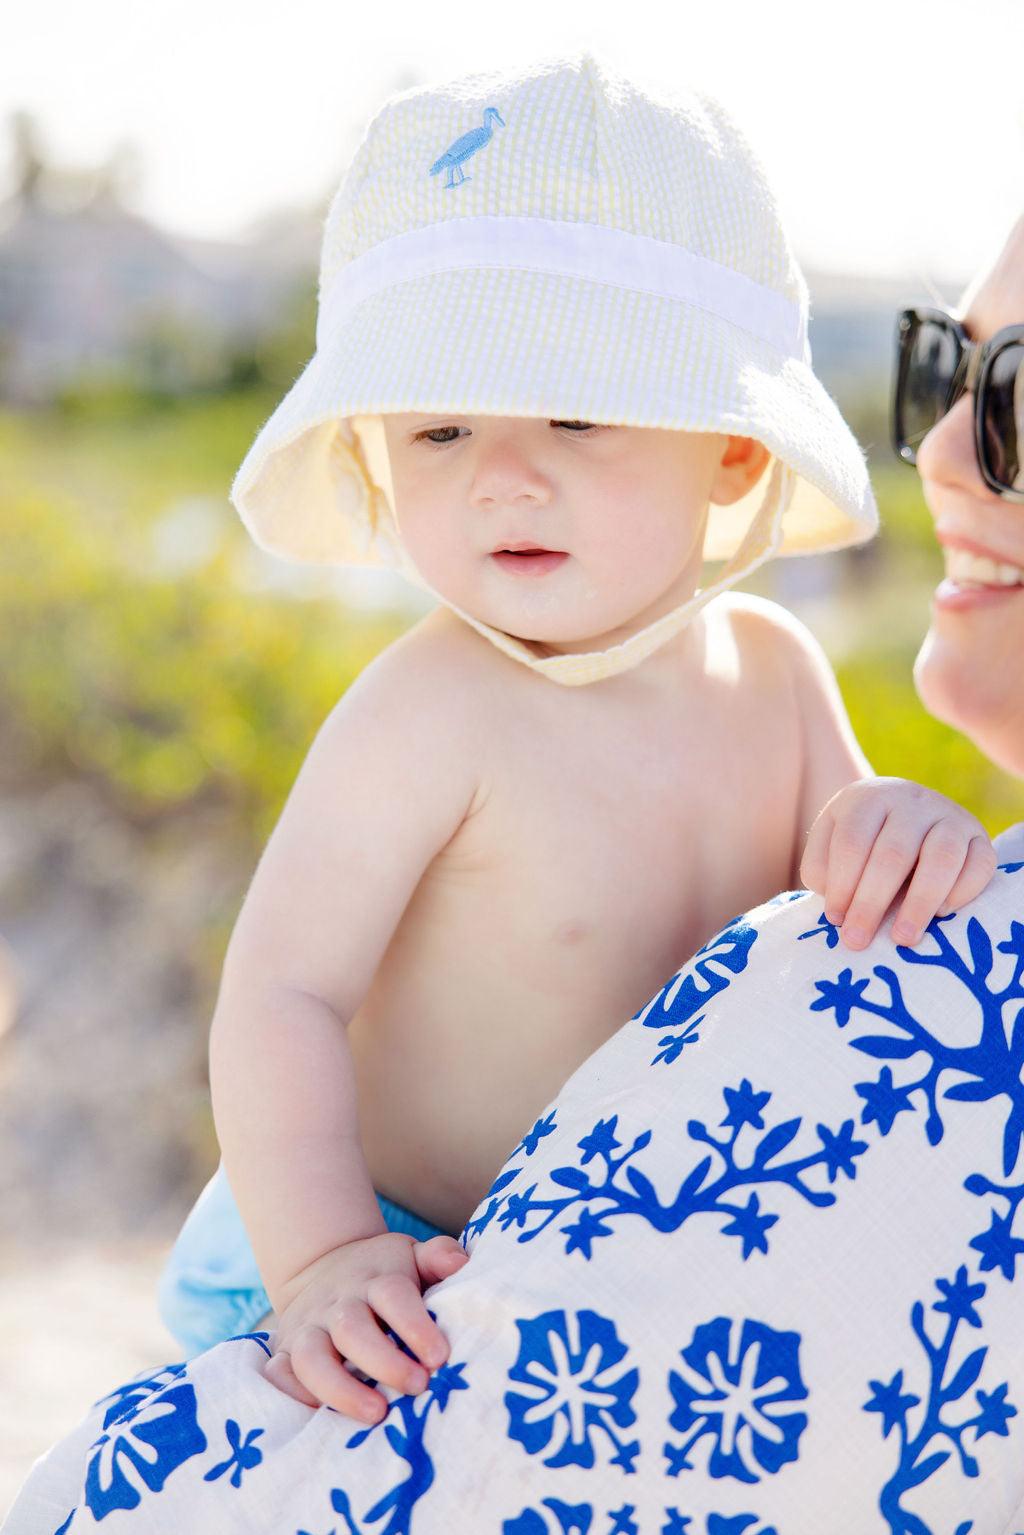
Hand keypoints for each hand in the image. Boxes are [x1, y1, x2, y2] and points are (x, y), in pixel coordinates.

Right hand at [262, 1231, 468, 1420]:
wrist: (323, 1267)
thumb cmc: (384, 1273)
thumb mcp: (410, 1256)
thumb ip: (437, 1256)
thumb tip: (459, 1261)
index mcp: (374, 1279)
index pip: (393, 1295)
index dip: (415, 1325)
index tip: (439, 1356)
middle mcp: (337, 1303)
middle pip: (353, 1329)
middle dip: (385, 1362)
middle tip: (418, 1386)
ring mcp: (307, 1328)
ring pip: (312, 1357)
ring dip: (341, 1389)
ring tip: (376, 1414)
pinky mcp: (284, 1351)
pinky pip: (278, 1375)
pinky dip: (292, 1396)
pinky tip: (320, 1419)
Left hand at [800, 777, 996, 950]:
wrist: (905, 812)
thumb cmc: (860, 840)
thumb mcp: (829, 842)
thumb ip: (823, 870)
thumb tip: (839, 907)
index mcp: (869, 798)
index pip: (852, 842)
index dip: (842, 885)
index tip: (835, 920)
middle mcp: (912, 801)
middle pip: (893, 854)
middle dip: (872, 903)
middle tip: (858, 941)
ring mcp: (950, 815)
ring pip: (941, 857)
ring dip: (920, 903)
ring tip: (903, 939)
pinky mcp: (979, 835)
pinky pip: (980, 864)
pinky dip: (962, 892)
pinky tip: (941, 915)